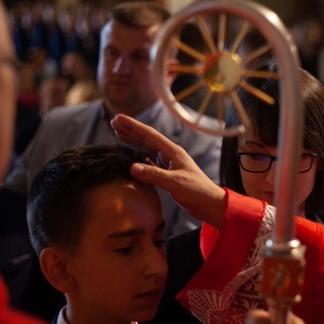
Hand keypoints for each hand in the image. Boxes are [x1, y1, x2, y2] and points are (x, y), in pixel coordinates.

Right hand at [111, 114, 226, 228]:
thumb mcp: (175, 183)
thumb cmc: (197, 192)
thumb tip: (132, 167)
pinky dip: (138, 156)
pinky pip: (149, 161)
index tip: (118, 118)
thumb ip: (154, 175)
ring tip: (118, 133)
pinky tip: (130, 155)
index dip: (133, 126)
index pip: (149, 135)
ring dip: (132, 141)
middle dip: (130, 130)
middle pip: (146, 139)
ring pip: (146, 148)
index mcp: (173, 152)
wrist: (210, 205)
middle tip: (113, 122)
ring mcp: (168, 164)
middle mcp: (170, 155)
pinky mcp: (167, 174)